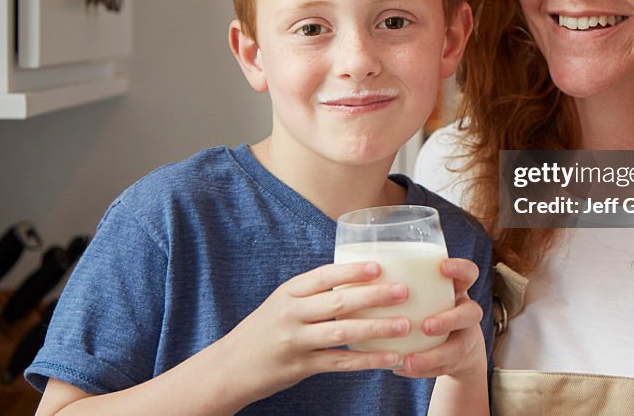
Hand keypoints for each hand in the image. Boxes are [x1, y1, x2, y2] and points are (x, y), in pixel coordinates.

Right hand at [214, 261, 412, 405]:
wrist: (228, 367)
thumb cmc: (262, 331)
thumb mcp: (280, 304)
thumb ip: (311, 295)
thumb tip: (356, 282)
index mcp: (288, 292)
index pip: (324, 275)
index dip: (352, 270)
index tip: (379, 266)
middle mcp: (291, 314)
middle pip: (338, 302)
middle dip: (374, 296)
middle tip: (404, 291)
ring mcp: (295, 341)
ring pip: (343, 333)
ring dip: (377, 328)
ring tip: (405, 325)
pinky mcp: (300, 367)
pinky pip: (340, 362)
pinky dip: (368, 360)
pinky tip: (390, 357)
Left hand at [392, 258, 485, 381]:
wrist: (456, 350)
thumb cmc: (428, 309)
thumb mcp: (425, 293)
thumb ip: (403, 283)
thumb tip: (358, 271)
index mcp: (457, 290)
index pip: (468, 273)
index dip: (459, 269)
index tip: (441, 267)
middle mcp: (465, 313)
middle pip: (471, 312)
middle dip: (449, 319)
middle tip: (426, 326)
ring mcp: (465, 339)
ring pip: (458, 348)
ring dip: (433, 355)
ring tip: (409, 360)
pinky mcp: (457, 362)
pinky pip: (442, 369)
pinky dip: (421, 370)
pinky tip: (400, 368)